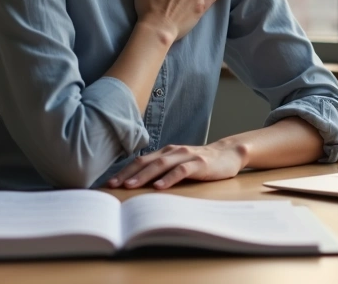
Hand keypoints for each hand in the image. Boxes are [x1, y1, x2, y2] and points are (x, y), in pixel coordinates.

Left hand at [106, 142, 248, 189]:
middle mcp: (173, 151)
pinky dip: (169, 178)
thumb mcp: (179, 164)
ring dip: (143, 176)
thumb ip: (162, 171)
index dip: (123, 171)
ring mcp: (186, 156)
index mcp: (165, 152)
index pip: (139, 161)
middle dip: (127, 174)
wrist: (229, 154)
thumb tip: (138, 186)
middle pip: (145, 162)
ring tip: (130, 186)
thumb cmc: (201, 163)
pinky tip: (159, 187)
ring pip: (160, 165)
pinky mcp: (200, 164)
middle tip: (112, 186)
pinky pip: (181, 170)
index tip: (108, 184)